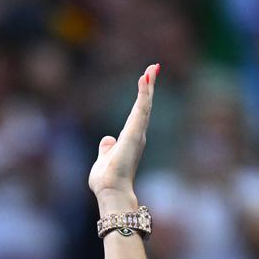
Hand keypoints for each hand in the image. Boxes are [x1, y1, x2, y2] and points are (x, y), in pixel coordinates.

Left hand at [88, 63, 158, 214]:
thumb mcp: (104, 159)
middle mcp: (137, 135)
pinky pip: (141, 108)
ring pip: (145, 104)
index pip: (137, 114)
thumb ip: (106, 148)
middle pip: (144, 106)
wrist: (110, 191)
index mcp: (129, 140)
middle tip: (154, 67)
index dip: (142, 98)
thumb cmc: (107, 181)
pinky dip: (144, 93)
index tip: (145, 80)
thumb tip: (107, 140)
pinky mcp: (134, 133)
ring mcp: (137, 133)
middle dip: (149, 86)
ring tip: (152, 68)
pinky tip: (145, 78)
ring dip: (148, 85)